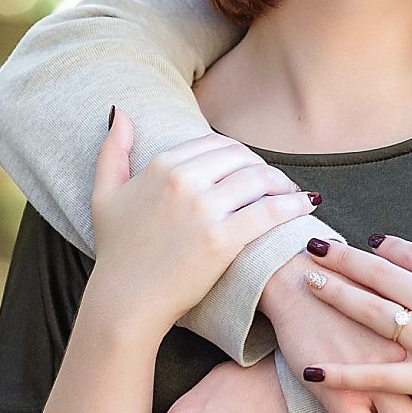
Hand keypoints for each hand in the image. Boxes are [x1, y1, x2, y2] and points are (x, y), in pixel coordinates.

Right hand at [85, 113, 315, 328]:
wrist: (125, 300)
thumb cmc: (117, 251)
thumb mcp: (105, 194)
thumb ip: (112, 150)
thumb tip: (119, 111)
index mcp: (162, 165)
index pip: (216, 143)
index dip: (239, 154)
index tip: (249, 168)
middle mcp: (184, 181)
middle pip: (241, 157)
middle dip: (262, 167)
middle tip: (275, 182)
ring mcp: (203, 210)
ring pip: (259, 179)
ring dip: (282, 183)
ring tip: (292, 194)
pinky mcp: (221, 240)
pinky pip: (269, 212)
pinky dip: (293, 206)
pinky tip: (306, 205)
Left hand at [299, 235, 411, 412]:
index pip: (409, 253)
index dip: (383, 248)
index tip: (365, 244)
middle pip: (379, 273)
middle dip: (342, 258)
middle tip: (312, 246)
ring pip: (370, 312)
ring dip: (335, 295)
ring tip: (307, 283)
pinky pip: (376, 375)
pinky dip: (341, 374)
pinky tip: (312, 369)